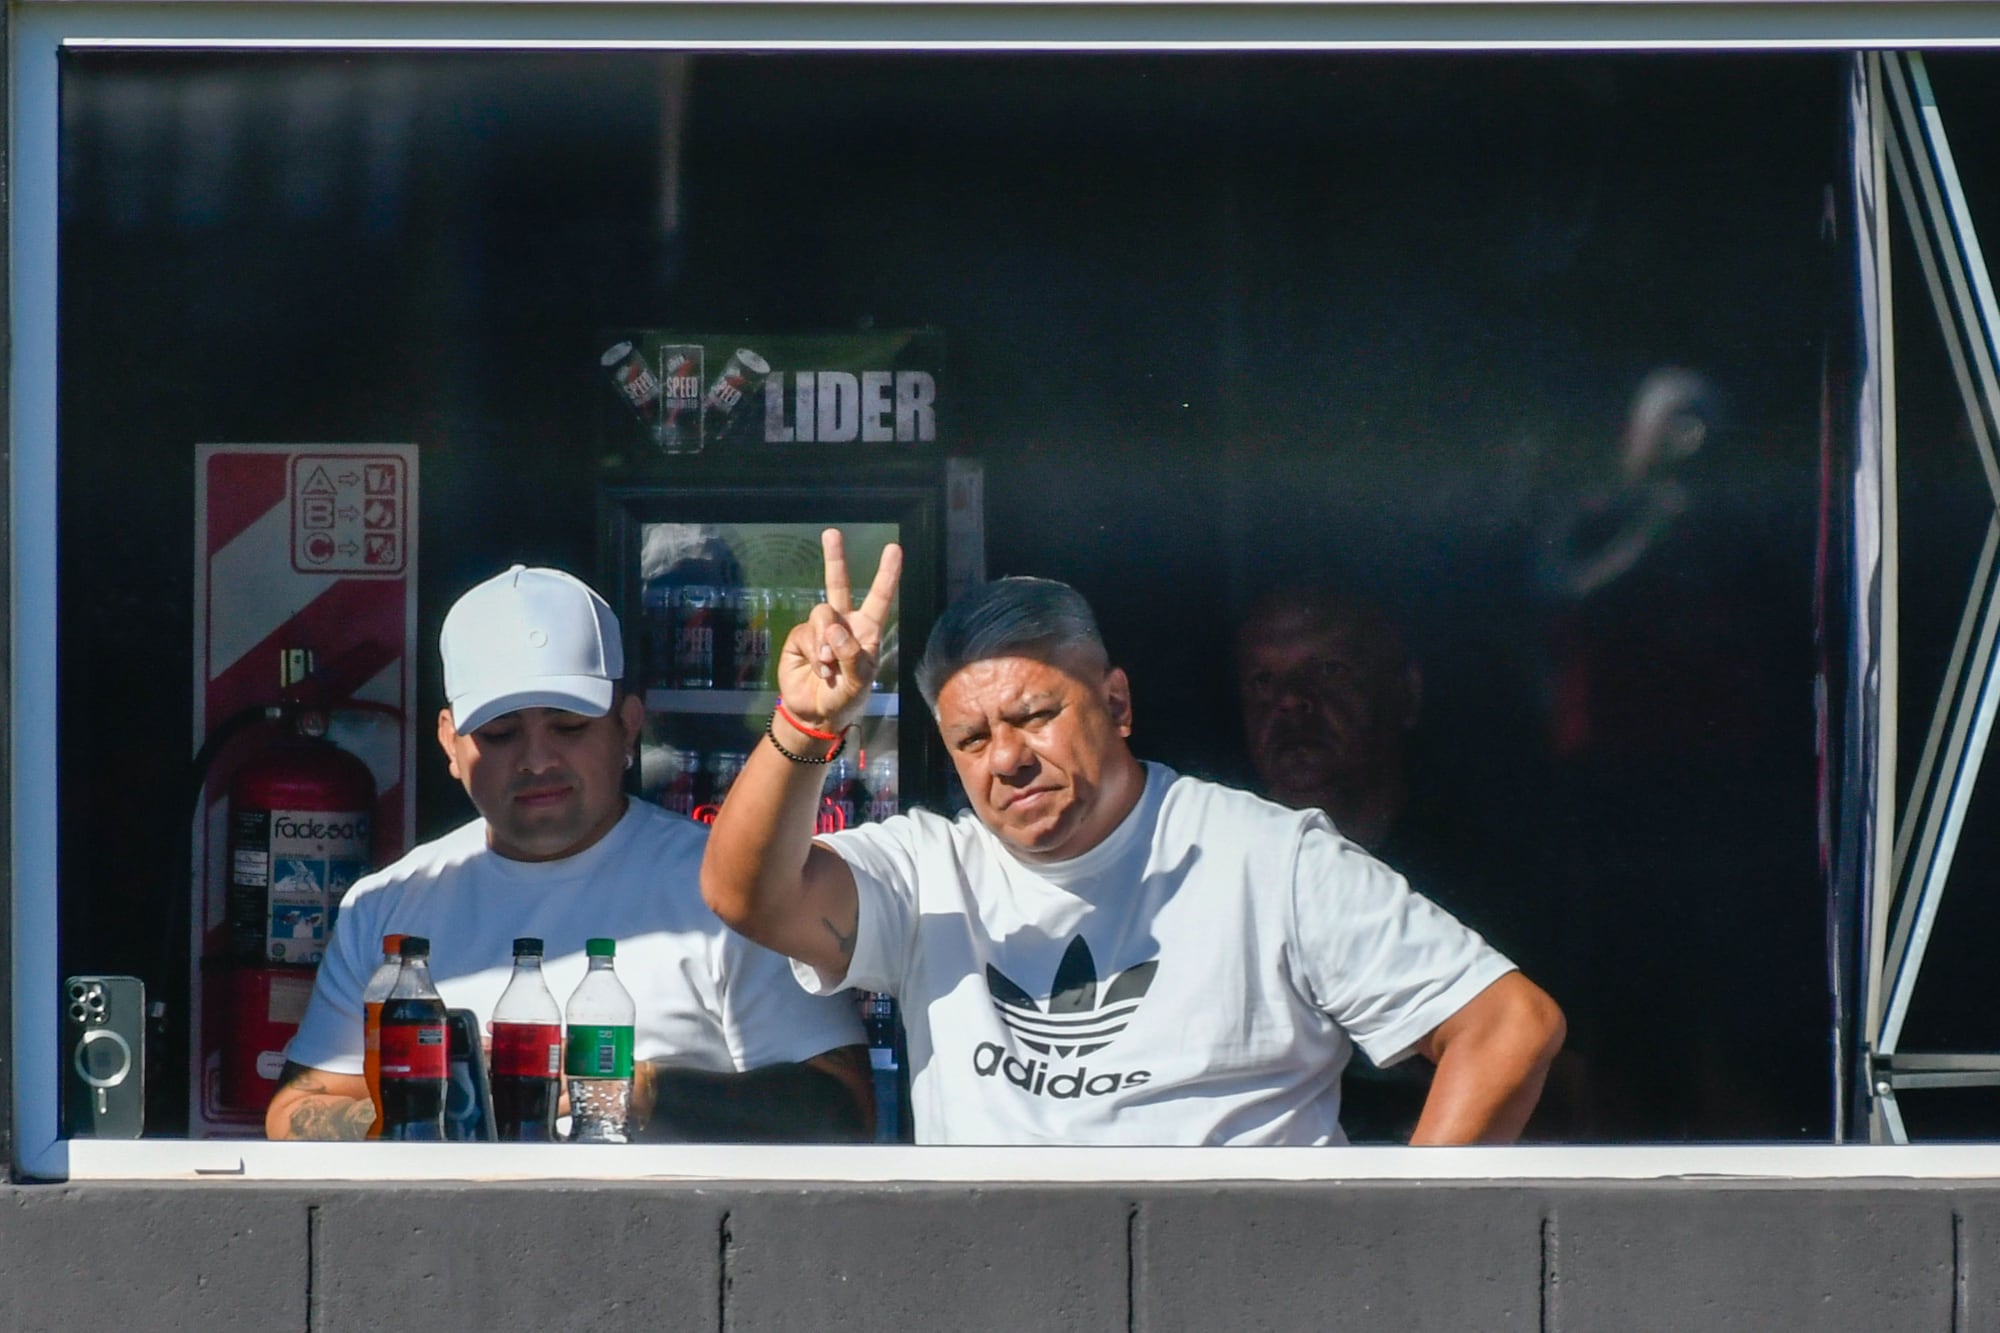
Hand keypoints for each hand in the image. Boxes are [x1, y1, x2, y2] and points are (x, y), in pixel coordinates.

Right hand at [777, 529, 902, 731]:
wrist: (816, 714)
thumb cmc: (847, 698)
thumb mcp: (859, 681)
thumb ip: (851, 656)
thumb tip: (835, 629)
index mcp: (867, 631)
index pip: (879, 598)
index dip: (886, 574)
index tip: (894, 549)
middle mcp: (844, 624)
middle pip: (838, 585)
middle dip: (835, 558)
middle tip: (832, 533)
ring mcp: (821, 629)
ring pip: (823, 614)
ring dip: (827, 642)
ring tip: (829, 667)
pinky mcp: (801, 637)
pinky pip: (808, 634)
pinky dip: (815, 655)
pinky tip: (820, 670)